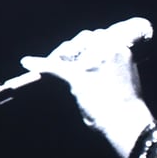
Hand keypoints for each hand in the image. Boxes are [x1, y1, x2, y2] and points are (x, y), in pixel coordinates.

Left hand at [20, 18, 153, 157]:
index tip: (87, 48)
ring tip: (55, 61)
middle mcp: (107, 51)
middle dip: (77, 45)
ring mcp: (92, 63)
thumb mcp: (127, 76)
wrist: (128, 121)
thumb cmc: (129, 105)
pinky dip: (39, 64)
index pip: (102, 36)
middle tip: (69, 55)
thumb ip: (113, 65)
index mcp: (122, 50)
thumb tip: (95, 66)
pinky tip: (27, 62)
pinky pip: (54, 67)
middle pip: (86, 37)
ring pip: (69, 49)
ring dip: (61, 54)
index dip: (92, 42)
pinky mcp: (78, 76)